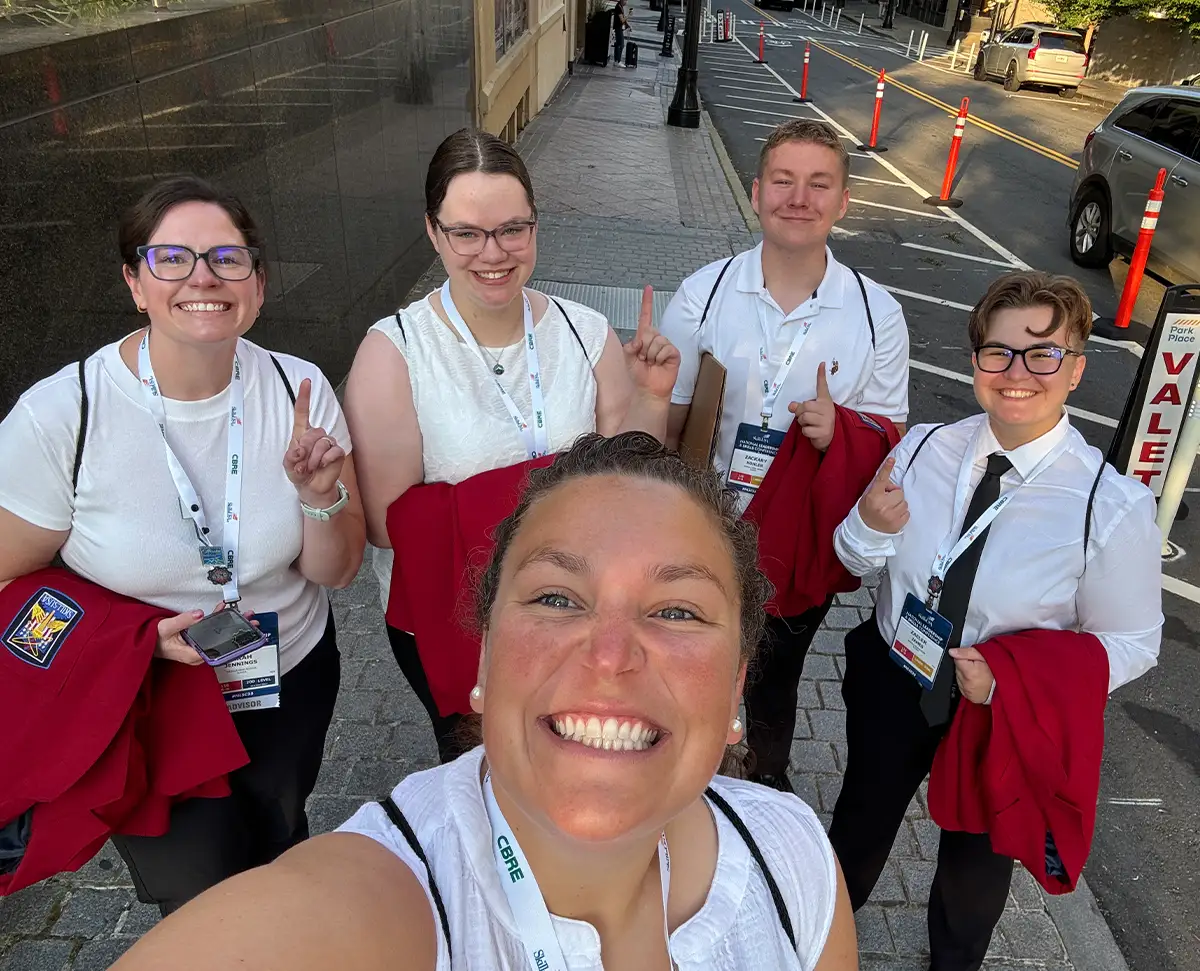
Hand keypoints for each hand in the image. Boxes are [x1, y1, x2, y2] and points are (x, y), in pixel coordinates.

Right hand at [154, 603, 259, 664]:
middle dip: (237, 631)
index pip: (217, 650)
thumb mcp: (165, 628)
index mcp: (191, 655)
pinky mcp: (196, 643)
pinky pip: (210, 633)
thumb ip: (182, 621)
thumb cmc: (152, 639)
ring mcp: (197, 649)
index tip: (242, 630)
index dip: (232, 641)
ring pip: (218, 638)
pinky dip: (218, 622)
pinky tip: (224, 611)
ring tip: (246, 616)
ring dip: (231, 626)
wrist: (144, 644)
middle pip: (222, 644)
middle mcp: (197, 654)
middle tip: (252, 621)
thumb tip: (200, 614)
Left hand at [284, 378, 345, 506]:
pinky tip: (322, 465)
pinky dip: (325, 460)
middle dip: (306, 449)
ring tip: (311, 468)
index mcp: (301, 433)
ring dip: (314, 458)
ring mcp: (328, 442)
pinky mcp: (337, 452)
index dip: (304, 396)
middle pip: (313, 432)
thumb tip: (299, 450)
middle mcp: (316, 435)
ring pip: (322, 442)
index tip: (306, 382)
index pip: (302, 411)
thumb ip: (291, 456)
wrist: (312, 488)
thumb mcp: (288, 465)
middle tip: (303, 464)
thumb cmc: (299, 472)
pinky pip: (333, 451)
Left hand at [623, 285, 679, 401]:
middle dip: (643, 345)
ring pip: (657, 340)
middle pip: (650, 330)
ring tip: (649, 364)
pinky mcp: (673, 355)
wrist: (642, 393)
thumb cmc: (633, 377)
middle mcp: (654, 341)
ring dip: (650, 354)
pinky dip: (659, 357)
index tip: (648, 288)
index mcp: (642, 339)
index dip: (646, 303)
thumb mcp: (625, 357)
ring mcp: (665, 348)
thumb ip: (629, 344)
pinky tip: (658, 365)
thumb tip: (640, 339)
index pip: (645, 317)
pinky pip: (666, 348)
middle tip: (642, 359)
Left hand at [788, 362, 835, 451]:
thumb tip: (791, 406)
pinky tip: (813, 432)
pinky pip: (805, 430)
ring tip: (811, 425)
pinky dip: (806, 432)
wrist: (831, 437)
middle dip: (800, 413)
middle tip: (807, 418)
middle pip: (804, 406)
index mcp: (825, 401)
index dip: (821, 375)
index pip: (822, 387)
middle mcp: (827, 409)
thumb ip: (801, 407)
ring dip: (802, 423)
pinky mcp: (823, 432)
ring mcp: (826, 421)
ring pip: (803, 418)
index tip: (821, 363)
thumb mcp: (812, 412)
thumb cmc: (820, 421)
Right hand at [858, 457, 908, 533]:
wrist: (865, 532)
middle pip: (899, 492)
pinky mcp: (898, 524)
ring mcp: (891, 516)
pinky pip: (907, 513)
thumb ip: (879, 488)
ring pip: (905, 502)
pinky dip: (902, 513)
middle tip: (886, 501)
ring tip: (889, 510)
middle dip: (895, 495)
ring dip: (899, 504)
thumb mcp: (868, 497)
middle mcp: (882, 505)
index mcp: (873, 497)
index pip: (881, 480)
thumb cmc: (867, 511)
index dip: (886, 469)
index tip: (891, 459)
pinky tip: (893, 516)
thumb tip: (892, 484)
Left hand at [949, 646, 994, 704]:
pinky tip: (975, 680)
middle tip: (976, 666)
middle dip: (964, 665)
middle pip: (957, 668)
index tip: (972, 659)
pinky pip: (961, 685)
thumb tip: (952, 652)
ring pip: (958, 676)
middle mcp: (965, 682)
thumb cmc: (995, 672)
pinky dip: (966, 682)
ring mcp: (965, 690)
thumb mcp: (982, 656)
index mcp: (969, 671)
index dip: (964, 657)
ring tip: (976, 674)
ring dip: (964, 674)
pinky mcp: (966, 695)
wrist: (1001, 688)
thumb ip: (966, 652)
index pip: (956, 659)